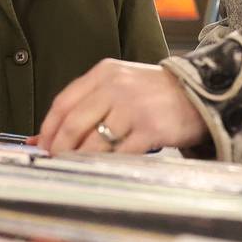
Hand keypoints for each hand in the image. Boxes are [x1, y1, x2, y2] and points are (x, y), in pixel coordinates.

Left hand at [32, 59, 207, 154]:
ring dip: (80, 160)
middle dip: (59, 149)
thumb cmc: (154, 94)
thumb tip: (43, 137)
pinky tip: (103, 169)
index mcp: (105, 73)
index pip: (63, 103)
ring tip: (76, 168)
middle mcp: (117, 86)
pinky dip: (106, 165)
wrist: (200, 93)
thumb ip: (86, 106)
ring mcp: (134, 107)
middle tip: (55, 163)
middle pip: (73, 124)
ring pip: (93, 142)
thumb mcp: (119, 87)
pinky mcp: (151, 129)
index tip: (42, 146)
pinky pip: (119, 154)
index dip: (48, 129)